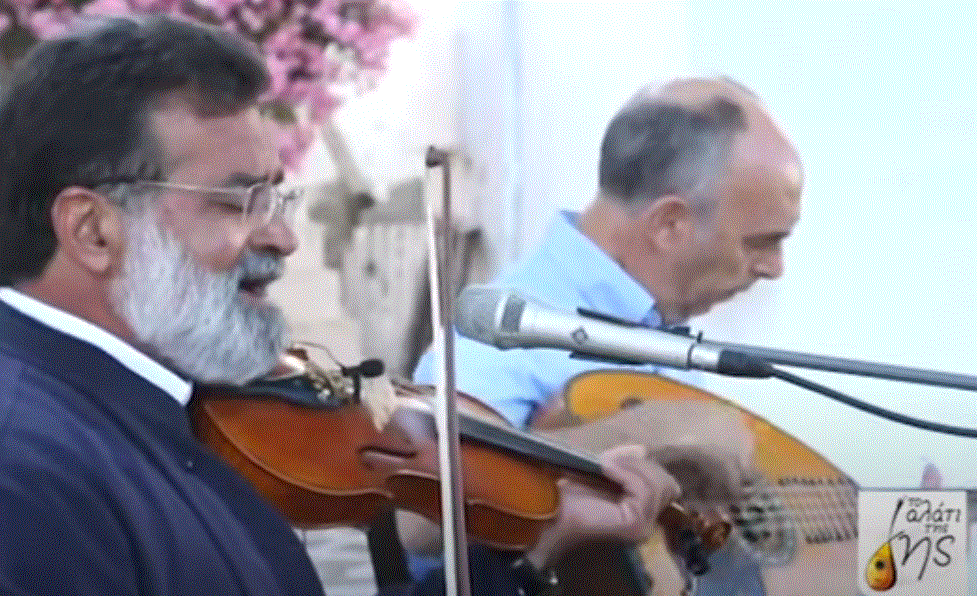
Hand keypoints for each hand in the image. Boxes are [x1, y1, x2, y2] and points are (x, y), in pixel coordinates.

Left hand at [524, 444, 679, 569]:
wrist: (550, 507)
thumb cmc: (571, 490)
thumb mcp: (605, 469)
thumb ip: (626, 461)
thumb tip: (642, 449)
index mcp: (642, 510)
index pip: (667, 484)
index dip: (646, 465)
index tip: (619, 458)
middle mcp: (648, 522)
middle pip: (667, 483)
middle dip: (640, 465)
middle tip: (612, 461)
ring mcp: (643, 526)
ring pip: (658, 484)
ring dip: (632, 467)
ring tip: (607, 465)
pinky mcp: (635, 523)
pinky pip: (643, 489)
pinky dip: (625, 473)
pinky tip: (606, 469)